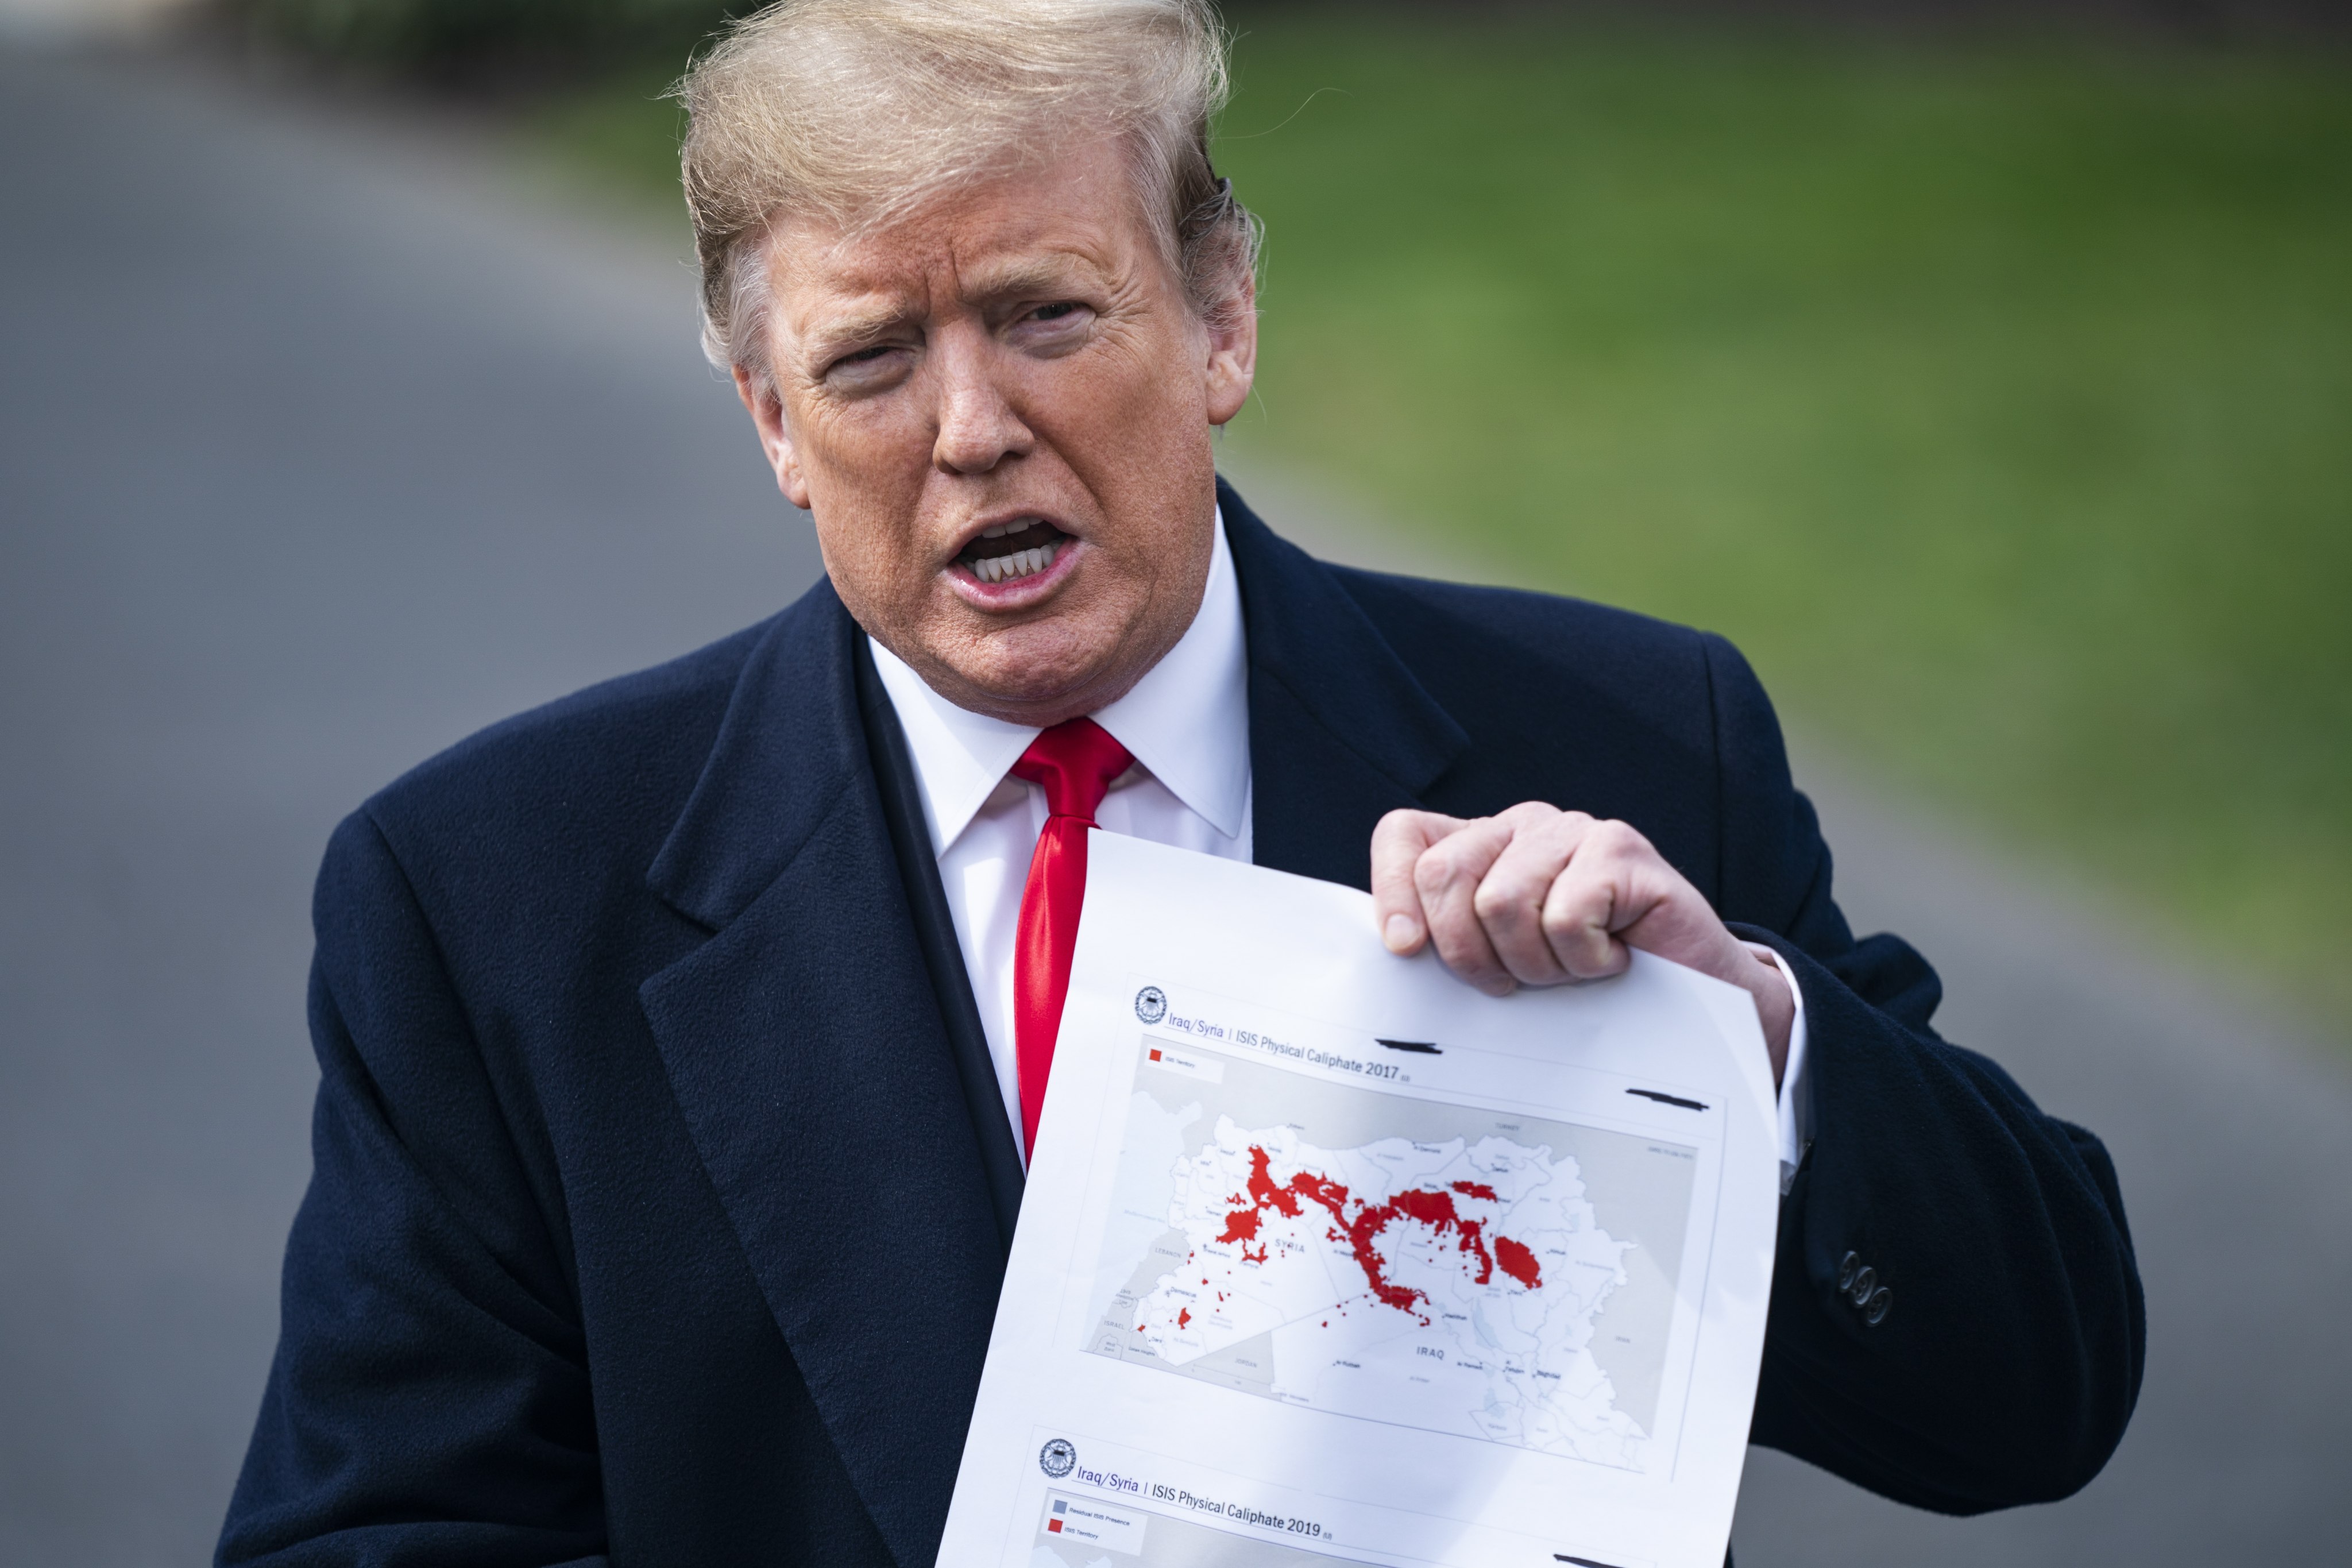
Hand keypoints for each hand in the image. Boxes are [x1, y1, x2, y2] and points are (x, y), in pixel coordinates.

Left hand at [1371, 804, 1792, 1083]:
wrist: (1696, 1004)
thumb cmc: (1588, 991)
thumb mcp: (1502, 967)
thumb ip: (1449, 946)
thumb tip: (1396, 951)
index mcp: (1481, 849)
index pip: (1405, 835)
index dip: (1393, 890)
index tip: (1407, 950)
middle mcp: (1521, 828)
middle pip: (1443, 873)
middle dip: (1469, 951)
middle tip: (1516, 982)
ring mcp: (1573, 831)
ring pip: (1500, 901)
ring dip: (1535, 963)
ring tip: (1571, 971)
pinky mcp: (1621, 848)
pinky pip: (1565, 913)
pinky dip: (1584, 959)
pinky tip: (1612, 959)